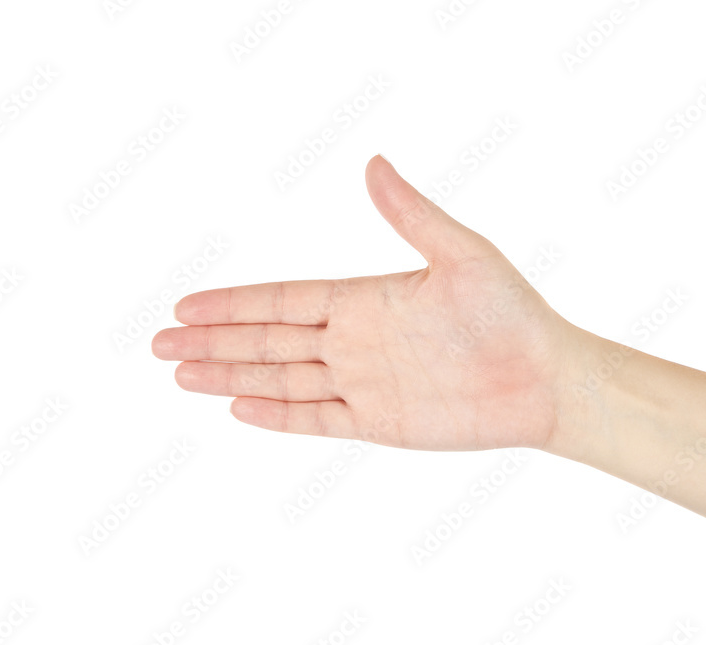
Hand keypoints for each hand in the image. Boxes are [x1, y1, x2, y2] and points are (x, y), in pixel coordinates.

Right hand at [152, 155, 585, 452]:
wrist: (545, 379)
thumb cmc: (511, 311)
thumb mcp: (461, 254)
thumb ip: (410, 215)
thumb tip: (372, 163)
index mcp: (365, 298)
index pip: (283, 300)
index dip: (233, 304)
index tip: (186, 305)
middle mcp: (355, 340)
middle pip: (268, 340)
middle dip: (213, 342)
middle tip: (160, 343)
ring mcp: (364, 383)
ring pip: (281, 379)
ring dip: (231, 376)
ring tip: (182, 374)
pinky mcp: (379, 422)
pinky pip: (317, 418)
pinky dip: (278, 415)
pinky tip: (239, 408)